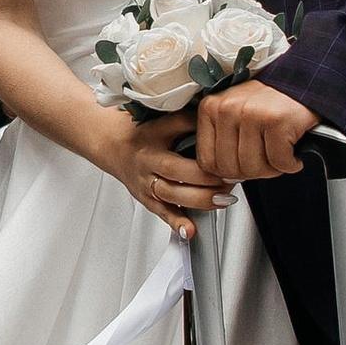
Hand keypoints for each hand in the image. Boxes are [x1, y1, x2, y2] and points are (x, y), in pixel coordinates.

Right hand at [90, 102, 231, 237]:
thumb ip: (190, 119)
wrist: (113, 146)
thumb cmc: (144, 132)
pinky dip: (177, 223)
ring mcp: (146, 182)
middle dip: (208, 176)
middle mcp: (148, 159)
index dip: (204, 136)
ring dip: (201, 199)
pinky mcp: (146, 199)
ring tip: (224, 198)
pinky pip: (162, 213)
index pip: (178, 128)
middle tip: (232, 177)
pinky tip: (190, 230)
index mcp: (154, 134)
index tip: (227, 142)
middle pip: (177, 170)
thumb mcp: (164, 117)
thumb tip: (221, 115)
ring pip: (172, 194)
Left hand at [192, 83, 321, 182]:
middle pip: (231, 169)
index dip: (229, 172)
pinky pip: (279, 162)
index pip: (207, 162)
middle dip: (253, 172)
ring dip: (273, 169)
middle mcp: (228, 108)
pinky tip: (293, 150)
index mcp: (211, 108)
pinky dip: (291, 163)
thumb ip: (221, 145)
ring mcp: (252, 113)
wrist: (306, 83)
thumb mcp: (235, 116)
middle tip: (267, 158)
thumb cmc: (271, 103)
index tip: (244, 165)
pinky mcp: (277, 120)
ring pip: (254, 168)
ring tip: (280, 152)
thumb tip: (220, 180)